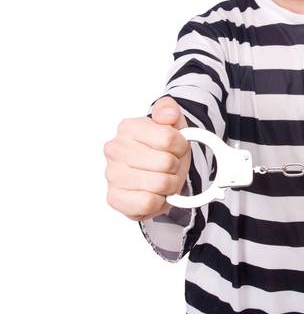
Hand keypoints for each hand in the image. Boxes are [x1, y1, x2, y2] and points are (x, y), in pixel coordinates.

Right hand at [104, 96, 192, 219]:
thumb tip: (168, 114)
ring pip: (160, 183)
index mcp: (128, 128)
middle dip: (175, 166)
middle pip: (165, 162)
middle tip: (169, 166)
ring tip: (162, 178)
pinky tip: (153, 192)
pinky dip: (158, 201)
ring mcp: (112, 174)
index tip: (176, 147)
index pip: (169, 138)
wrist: (158, 174)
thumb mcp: (173, 123)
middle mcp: (114, 150)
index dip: (181, 146)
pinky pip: (149, 203)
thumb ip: (169, 110)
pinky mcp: (114, 198)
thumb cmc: (164, 149)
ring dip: (170, 184)